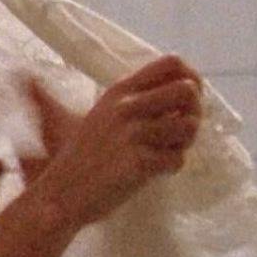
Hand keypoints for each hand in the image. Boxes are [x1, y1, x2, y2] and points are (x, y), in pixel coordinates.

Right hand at [20, 53, 203, 229]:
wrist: (61, 193)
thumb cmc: (85, 155)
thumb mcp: (105, 114)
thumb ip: (138, 99)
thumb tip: (185, 89)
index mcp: (121, 90)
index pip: (171, 63)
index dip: (191, 78)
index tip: (187, 100)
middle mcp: (127, 106)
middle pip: (187, 90)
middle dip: (194, 112)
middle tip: (180, 131)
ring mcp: (133, 134)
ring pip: (188, 126)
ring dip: (185, 142)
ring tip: (167, 152)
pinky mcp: (139, 162)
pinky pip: (178, 159)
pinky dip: (171, 168)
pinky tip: (155, 172)